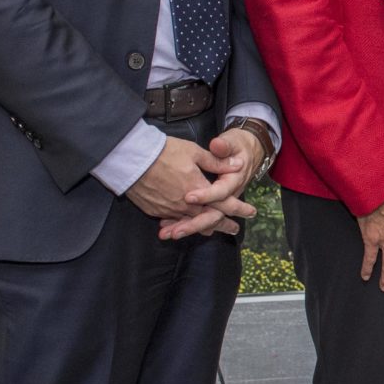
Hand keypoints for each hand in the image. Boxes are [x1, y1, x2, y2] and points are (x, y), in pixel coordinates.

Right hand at [132, 133, 257, 238]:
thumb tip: (237, 165)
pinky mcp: (155, 211)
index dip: (239, 208)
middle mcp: (186, 205)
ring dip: (203, 227)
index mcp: (199, 190)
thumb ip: (216, 162)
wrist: (131, 158)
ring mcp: (169, 210)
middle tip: (234, 230)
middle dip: (224, 225)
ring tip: (211, 232)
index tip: (251, 212)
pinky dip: (181, 225)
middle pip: (210, 219)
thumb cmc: (163, 152)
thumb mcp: (193, 152)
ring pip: (191, 224)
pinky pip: (173, 221)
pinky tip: (184, 226)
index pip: (225, 203)